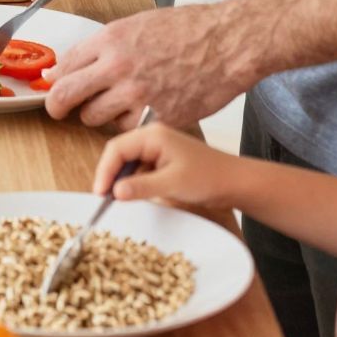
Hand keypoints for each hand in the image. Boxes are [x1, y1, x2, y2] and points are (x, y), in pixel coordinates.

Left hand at [43, 1, 246, 129]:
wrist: (229, 42)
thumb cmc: (189, 30)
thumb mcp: (138, 24)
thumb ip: (103, 46)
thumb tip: (69, 64)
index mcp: (111, 39)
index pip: (64, 66)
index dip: (56, 80)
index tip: (55, 87)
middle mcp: (118, 67)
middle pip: (65, 96)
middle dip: (57, 106)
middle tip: (60, 111)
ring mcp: (137, 94)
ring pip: (92, 117)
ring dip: (97, 115)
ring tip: (113, 106)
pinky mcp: (156, 116)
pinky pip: (126, 128)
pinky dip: (128, 124)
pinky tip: (140, 112)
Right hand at [93, 121, 240, 212]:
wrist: (236, 182)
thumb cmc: (209, 178)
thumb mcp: (173, 183)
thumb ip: (141, 187)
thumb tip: (114, 193)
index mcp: (153, 135)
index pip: (116, 149)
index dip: (104, 171)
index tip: (100, 195)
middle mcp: (152, 138)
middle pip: (119, 154)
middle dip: (110, 176)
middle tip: (104, 200)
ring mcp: (157, 149)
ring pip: (128, 163)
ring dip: (121, 181)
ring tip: (118, 201)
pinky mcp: (162, 161)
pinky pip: (139, 170)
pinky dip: (133, 183)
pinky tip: (134, 196)